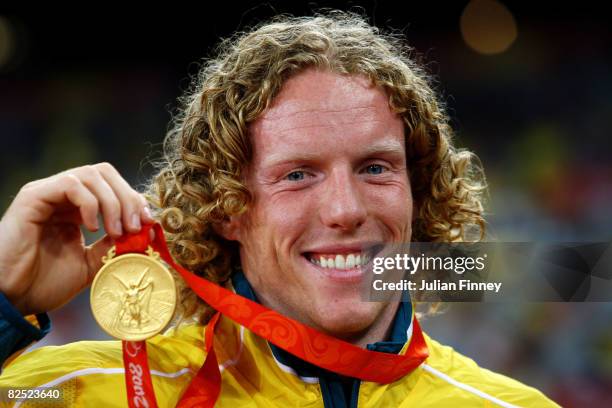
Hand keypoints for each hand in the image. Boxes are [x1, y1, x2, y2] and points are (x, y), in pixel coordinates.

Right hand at [0, 162, 154, 314]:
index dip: (135, 200)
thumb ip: (115, 246)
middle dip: (128, 197)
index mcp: (78, 209)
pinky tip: (91, 227)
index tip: (149, 223)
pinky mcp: (33, 197)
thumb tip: (146, 232)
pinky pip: (69, 184)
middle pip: (105, 174)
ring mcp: (48, 194)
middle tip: (136, 226)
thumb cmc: (44, 283)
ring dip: (112, 201)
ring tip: (116, 230)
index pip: (113, 186)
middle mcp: (63, 197)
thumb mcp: (92, 264)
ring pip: (90, 175)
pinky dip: (89, 202)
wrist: (12, 298)